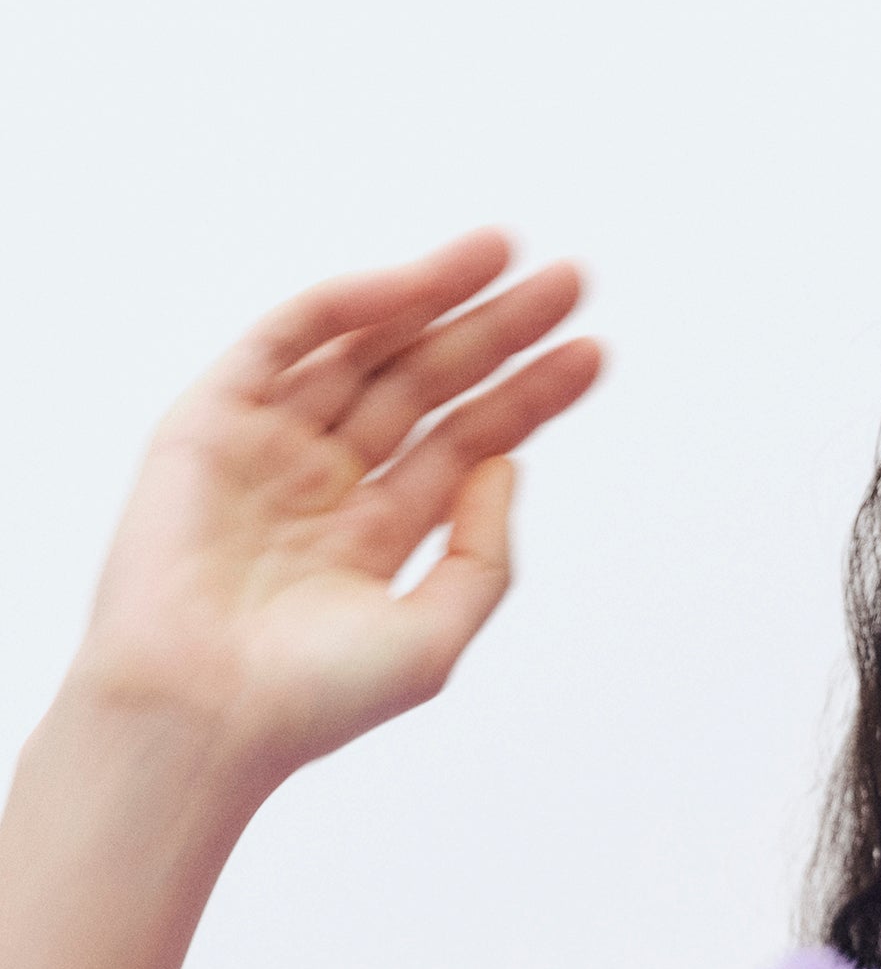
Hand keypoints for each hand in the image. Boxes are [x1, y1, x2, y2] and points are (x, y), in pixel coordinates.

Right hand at [65, 229, 598, 813]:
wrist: (201, 715)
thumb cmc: (311, 701)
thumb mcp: (434, 638)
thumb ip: (482, 557)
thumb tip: (508, 462)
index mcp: (376, 534)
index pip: (467, 443)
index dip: (529, 395)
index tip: (591, 352)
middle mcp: (325, 482)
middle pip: (429, 385)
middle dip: (497, 331)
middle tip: (570, 280)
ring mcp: (269, 447)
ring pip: (365, 349)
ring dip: (435, 296)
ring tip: (506, 253)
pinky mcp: (210, 421)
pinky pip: (285, 342)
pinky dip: (348, 307)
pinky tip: (417, 284)